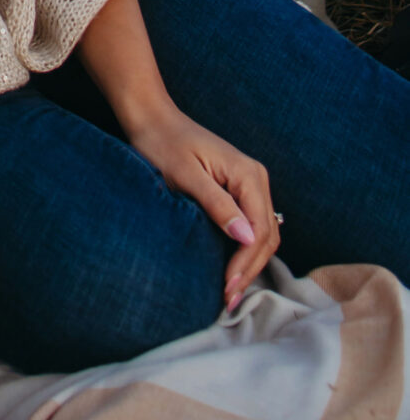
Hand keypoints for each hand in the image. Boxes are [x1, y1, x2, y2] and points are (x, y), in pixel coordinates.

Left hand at [120, 105, 279, 307]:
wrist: (153, 119)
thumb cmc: (163, 144)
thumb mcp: (187, 176)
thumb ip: (217, 205)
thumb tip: (247, 238)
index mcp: (248, 175)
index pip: (259, 229)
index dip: (245, 262)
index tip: (227, 287)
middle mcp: (257, 179)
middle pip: (266, 236)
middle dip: (249, 269)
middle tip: (228, 300)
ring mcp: (250, 185)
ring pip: (263, 234)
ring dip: (250, 264)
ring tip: (230, 292)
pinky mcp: (238, 190)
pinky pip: (252, 225)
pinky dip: (245, 250)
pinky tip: (232, 269)